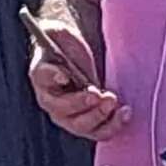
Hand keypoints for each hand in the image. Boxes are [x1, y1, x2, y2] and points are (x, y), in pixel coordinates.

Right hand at [26, 10, 128, 140]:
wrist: (79, 55)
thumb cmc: (67, 43)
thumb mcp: (60, 33)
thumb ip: (57, 38)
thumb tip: (61, 72)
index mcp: (42, 77)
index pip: (43, 78)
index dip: (53, 78)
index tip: (66, 75)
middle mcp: (52, 101)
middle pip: (63, 111)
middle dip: (83, 104)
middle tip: (101, 94)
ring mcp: (69, 116)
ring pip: (81, 126)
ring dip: (99, 117)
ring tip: (113, 101)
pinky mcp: (88, 123)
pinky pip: (98, 132)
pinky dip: (112, 125)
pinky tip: (124, 113)